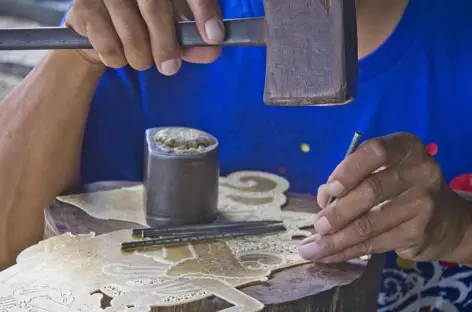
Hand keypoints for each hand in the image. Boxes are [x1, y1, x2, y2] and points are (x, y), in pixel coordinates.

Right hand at [65, 0, 223, 74]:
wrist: (95, 18)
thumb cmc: (141, 18)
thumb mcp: (171, 23)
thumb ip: (191, 36)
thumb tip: (212, 50)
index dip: (203, 11)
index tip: (214, 36)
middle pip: (155, 8)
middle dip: (166, 45)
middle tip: (170, 68)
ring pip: (131, 32)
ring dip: (140, 57)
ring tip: (141, 58)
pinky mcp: (84, 4)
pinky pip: (107, 44)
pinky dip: (117, 58)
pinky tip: (118, 52)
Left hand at [299, 132, 471, 263]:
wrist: (445, 219)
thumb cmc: (400, 188)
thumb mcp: (380, 172)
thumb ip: (350, 179)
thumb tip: (323, 198)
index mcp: (406, 148)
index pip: (376, 152)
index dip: (349, 169)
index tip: (330, 188)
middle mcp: (420, 172)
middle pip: (372, 190)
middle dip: (339, 211)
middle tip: (318, 225)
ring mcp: (423, 204)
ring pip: (370, 223)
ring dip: (337, 238)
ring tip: (314, 247)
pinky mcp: (419, 233)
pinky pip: (376, 244)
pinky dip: (348, 251)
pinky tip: (330, 255)